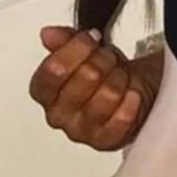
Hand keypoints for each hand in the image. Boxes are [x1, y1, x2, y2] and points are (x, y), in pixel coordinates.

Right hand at [29, 25, 157, 150]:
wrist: (132, 94)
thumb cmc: (106, 76)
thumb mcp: (85, 51)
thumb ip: (64, 40)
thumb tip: (49, 34)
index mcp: (44, 92)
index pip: (54, 69)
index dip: (78, 48)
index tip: (91, 39)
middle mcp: (57, 115)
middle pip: (86, 77)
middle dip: (104, 61)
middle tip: (110, 59)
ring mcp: (81, 131)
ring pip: (108, 95)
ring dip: (120, 79)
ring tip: (121, 77)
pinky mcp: (105, 142)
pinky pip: (122, 117)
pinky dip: (132, 101)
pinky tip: (132, 94)